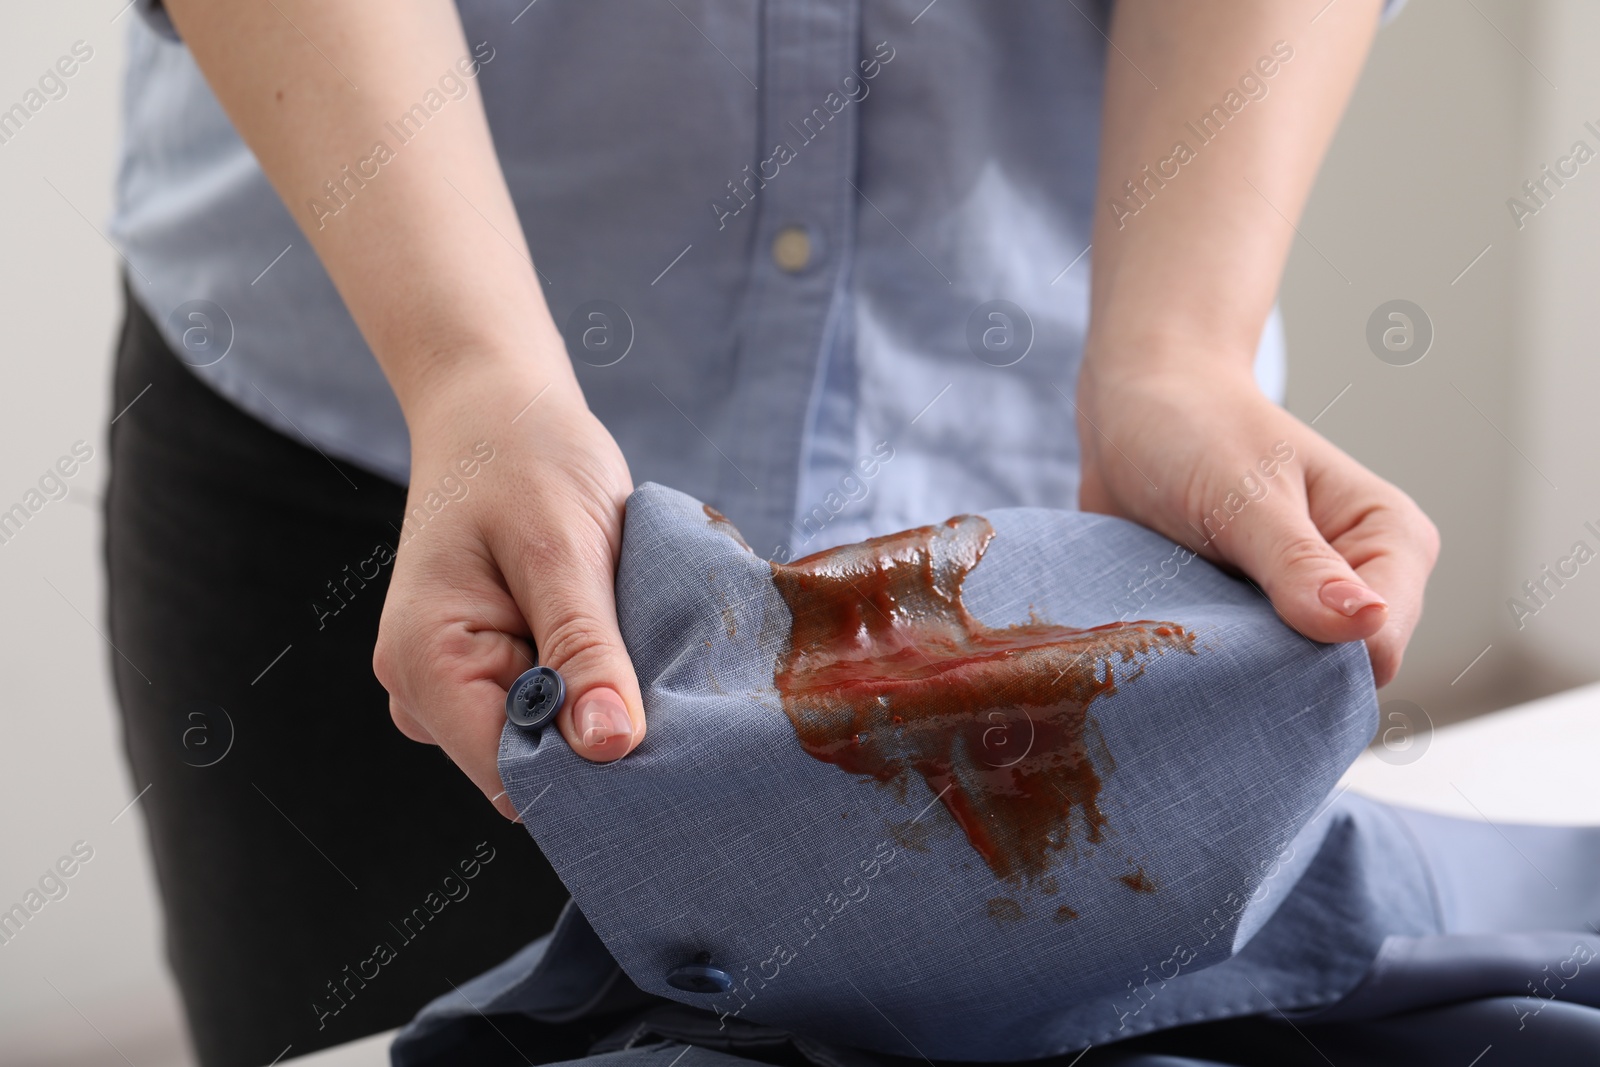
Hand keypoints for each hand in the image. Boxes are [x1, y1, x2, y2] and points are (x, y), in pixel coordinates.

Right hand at [373, 361, 645, 820]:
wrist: (498, 407)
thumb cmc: (526, 459)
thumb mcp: (566, 551)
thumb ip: (585, 650)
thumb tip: (610, 748)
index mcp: (425, 662)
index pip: (510, 777)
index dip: (588, 775)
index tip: (663, 745)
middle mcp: (423, 688)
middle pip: (527, 769)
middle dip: (596, 738)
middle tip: (662, 678)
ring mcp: (449, 681)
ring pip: (541, 740)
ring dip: (594, 704)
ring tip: (631, 638)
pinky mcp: (484, 667)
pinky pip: (543, 705)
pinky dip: (586, 682)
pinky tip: (610, 636)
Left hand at [1075, 360, 1438, 687]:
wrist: (1134, 410)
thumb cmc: (1198, 430)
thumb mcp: (1245, 494)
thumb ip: (1298, 563)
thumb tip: (1365, 623)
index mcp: (1391, 540)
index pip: (1382, 641)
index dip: (1322, 658)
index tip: (1247, 644)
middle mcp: (1360, 581)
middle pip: (1340, 674)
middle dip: (1275, 671)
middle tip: (1204, 639)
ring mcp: (1305, 608)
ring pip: (1288, 681)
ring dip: (1234, 671)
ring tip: (1185, 631)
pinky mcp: (1252, 623)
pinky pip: (1242, 673)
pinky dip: (1207, 665)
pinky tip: (1172, 641)